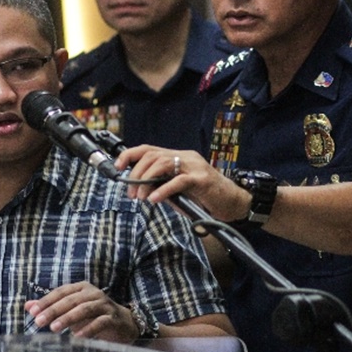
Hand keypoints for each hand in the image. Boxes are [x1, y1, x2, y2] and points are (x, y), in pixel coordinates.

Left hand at [24, 281, 138, 342]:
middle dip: (53, 310)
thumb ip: (51, 307)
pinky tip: (77, 336)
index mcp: (81, 288)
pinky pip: (99, 322)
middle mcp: (92, 293)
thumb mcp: (71, 310)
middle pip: (70, 300)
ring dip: (68, 318)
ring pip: (84, 309)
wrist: (124, 323)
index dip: (46, 300)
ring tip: (54, 328)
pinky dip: (88, 329)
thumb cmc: (93, 315)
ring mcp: (104, 304)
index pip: (61, 292)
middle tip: (39, 321)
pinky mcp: (113, 317)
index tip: (33, 311)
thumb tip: (28, 306)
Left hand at [115, 145, 249, 221]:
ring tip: (140, 197)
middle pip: (152, 156)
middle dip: (136, 173)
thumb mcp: (180, 190)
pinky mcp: (202, 179)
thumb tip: (141, 189)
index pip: (149, 149)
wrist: (235, 202)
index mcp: (178, 156)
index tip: (117, 167)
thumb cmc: (206, 197)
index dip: (130, 155)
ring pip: (162, 164)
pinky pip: (178, 181)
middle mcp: (185, 156)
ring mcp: (194, 166)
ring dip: (146, 181)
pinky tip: (155, 199)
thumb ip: (163, 185)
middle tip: (131, 193)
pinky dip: (163, 190)